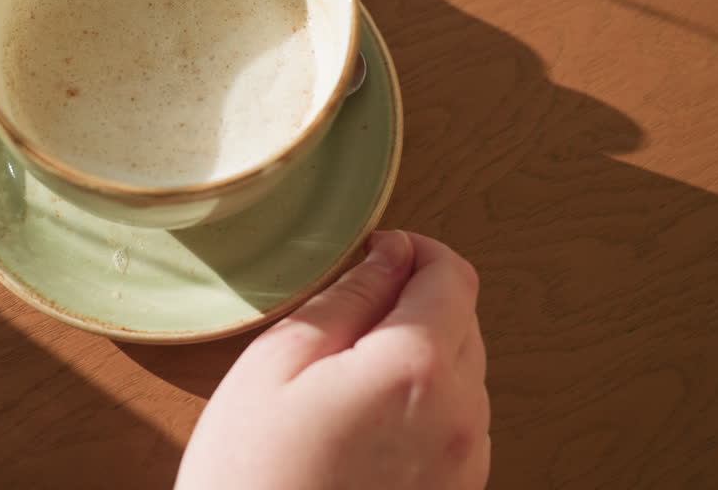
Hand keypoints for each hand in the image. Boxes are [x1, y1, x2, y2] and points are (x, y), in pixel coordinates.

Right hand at [176, 231, 489, 489]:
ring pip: (464, 374)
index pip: (452, 275)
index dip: (416, 250)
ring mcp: (465, 464)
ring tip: (348, 380)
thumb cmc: (252, 478)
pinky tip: (366, 423)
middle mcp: (460, 416)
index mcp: (416, 368)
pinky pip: (456, 424)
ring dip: (421, 355)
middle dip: (418, 301)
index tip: (378, 251)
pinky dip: (424, 403)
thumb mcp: (278, 365)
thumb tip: (386, 255)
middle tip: (349, 318)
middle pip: (465, 321)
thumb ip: (344, 298)